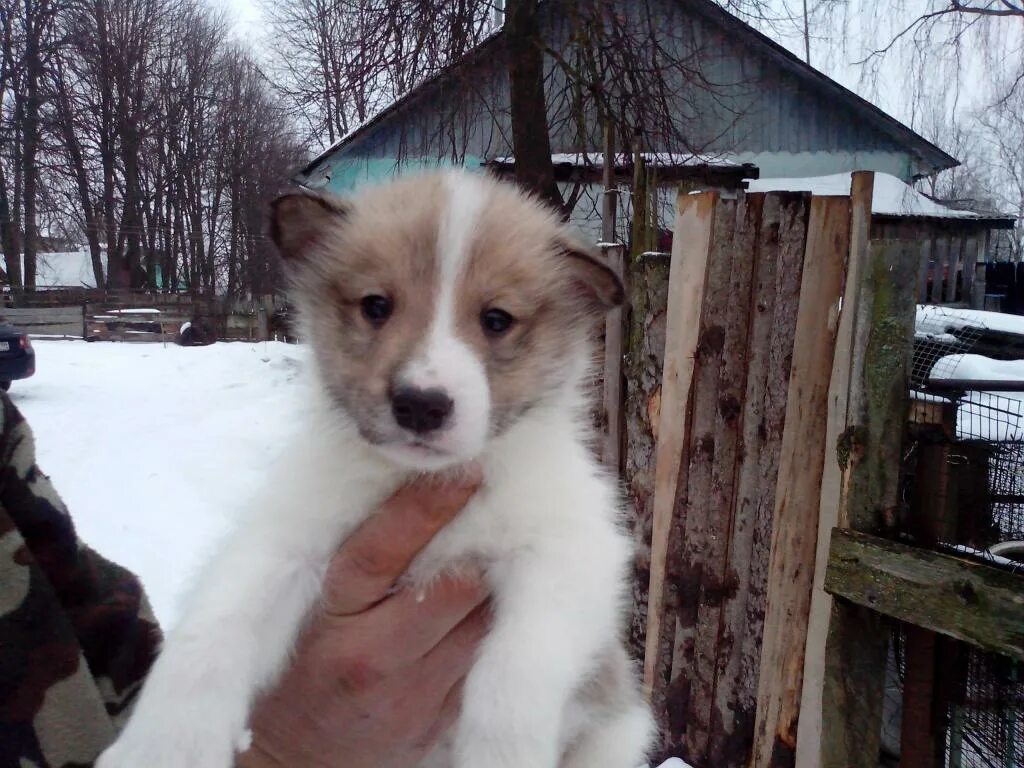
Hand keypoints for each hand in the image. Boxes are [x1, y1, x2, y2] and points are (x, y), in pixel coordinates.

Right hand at [237, 472, 486, 767]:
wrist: (296, 763)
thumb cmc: (301, 666)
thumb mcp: (309, 607)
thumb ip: (354, 554)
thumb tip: (404, 479)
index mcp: (331, 616)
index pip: (378, 551)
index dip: (424, 508)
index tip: (461, 471)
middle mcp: (372, 655)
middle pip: (451, 587)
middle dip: (480, 546)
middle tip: (506, 504)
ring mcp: (411, 694)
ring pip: (479, 623)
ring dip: (496, 585)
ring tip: (513, 548)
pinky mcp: (440, 721)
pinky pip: (483, 664)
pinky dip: (497, 628)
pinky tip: (509, 602)